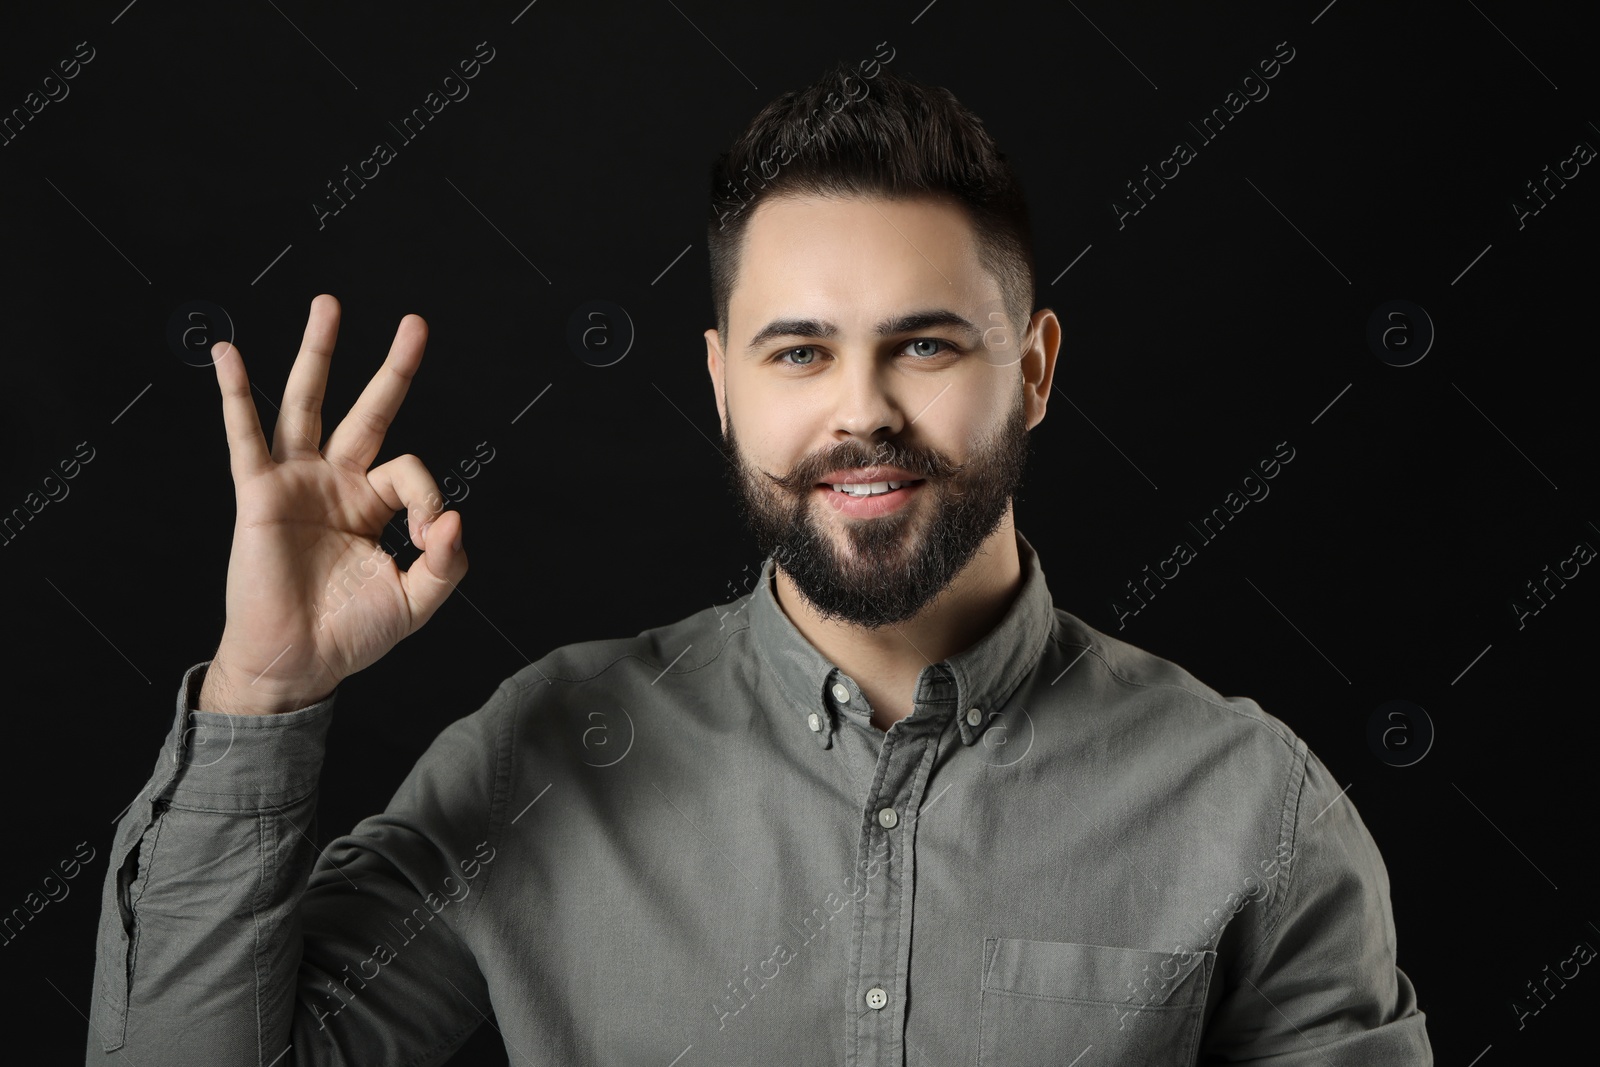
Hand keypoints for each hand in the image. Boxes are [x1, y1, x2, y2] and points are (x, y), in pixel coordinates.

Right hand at [198, 294, 467, 714]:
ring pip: (307, 405)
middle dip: (392, 368)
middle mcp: (337, 483)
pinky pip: (244, 435)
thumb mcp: (415, 602)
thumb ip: (446, 564)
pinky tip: (226, 353)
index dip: (429, 499)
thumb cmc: (352, 634)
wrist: (298, 664)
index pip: (410, 471)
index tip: (429, 539)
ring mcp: (297, 482)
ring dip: (317, 354)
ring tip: (329, 306)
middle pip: (368, 411)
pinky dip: (234, 393)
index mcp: (374, 504)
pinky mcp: (258, 494)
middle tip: (416, 322)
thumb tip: (457, 517)